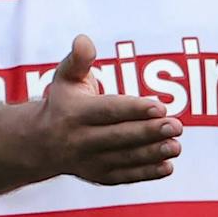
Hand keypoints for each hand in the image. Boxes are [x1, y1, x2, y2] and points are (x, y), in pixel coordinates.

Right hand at [30, 35, 181, 184]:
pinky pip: (125, 176)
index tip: (160, 108)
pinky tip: (168, 166)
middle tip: (177, 126)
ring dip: (152, 153)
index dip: (134, 109)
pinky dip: (147, 173)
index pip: (108, 111)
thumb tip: (84, 40)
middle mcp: (80, 139)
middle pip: (119, 136)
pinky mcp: (99, 176)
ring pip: (124, 158)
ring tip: (176, 146)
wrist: (40, 143)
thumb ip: (78, 60)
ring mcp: (89, 161)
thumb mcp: (65, 78)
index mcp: (74, 113)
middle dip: (149, 132)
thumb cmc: (63, 102)